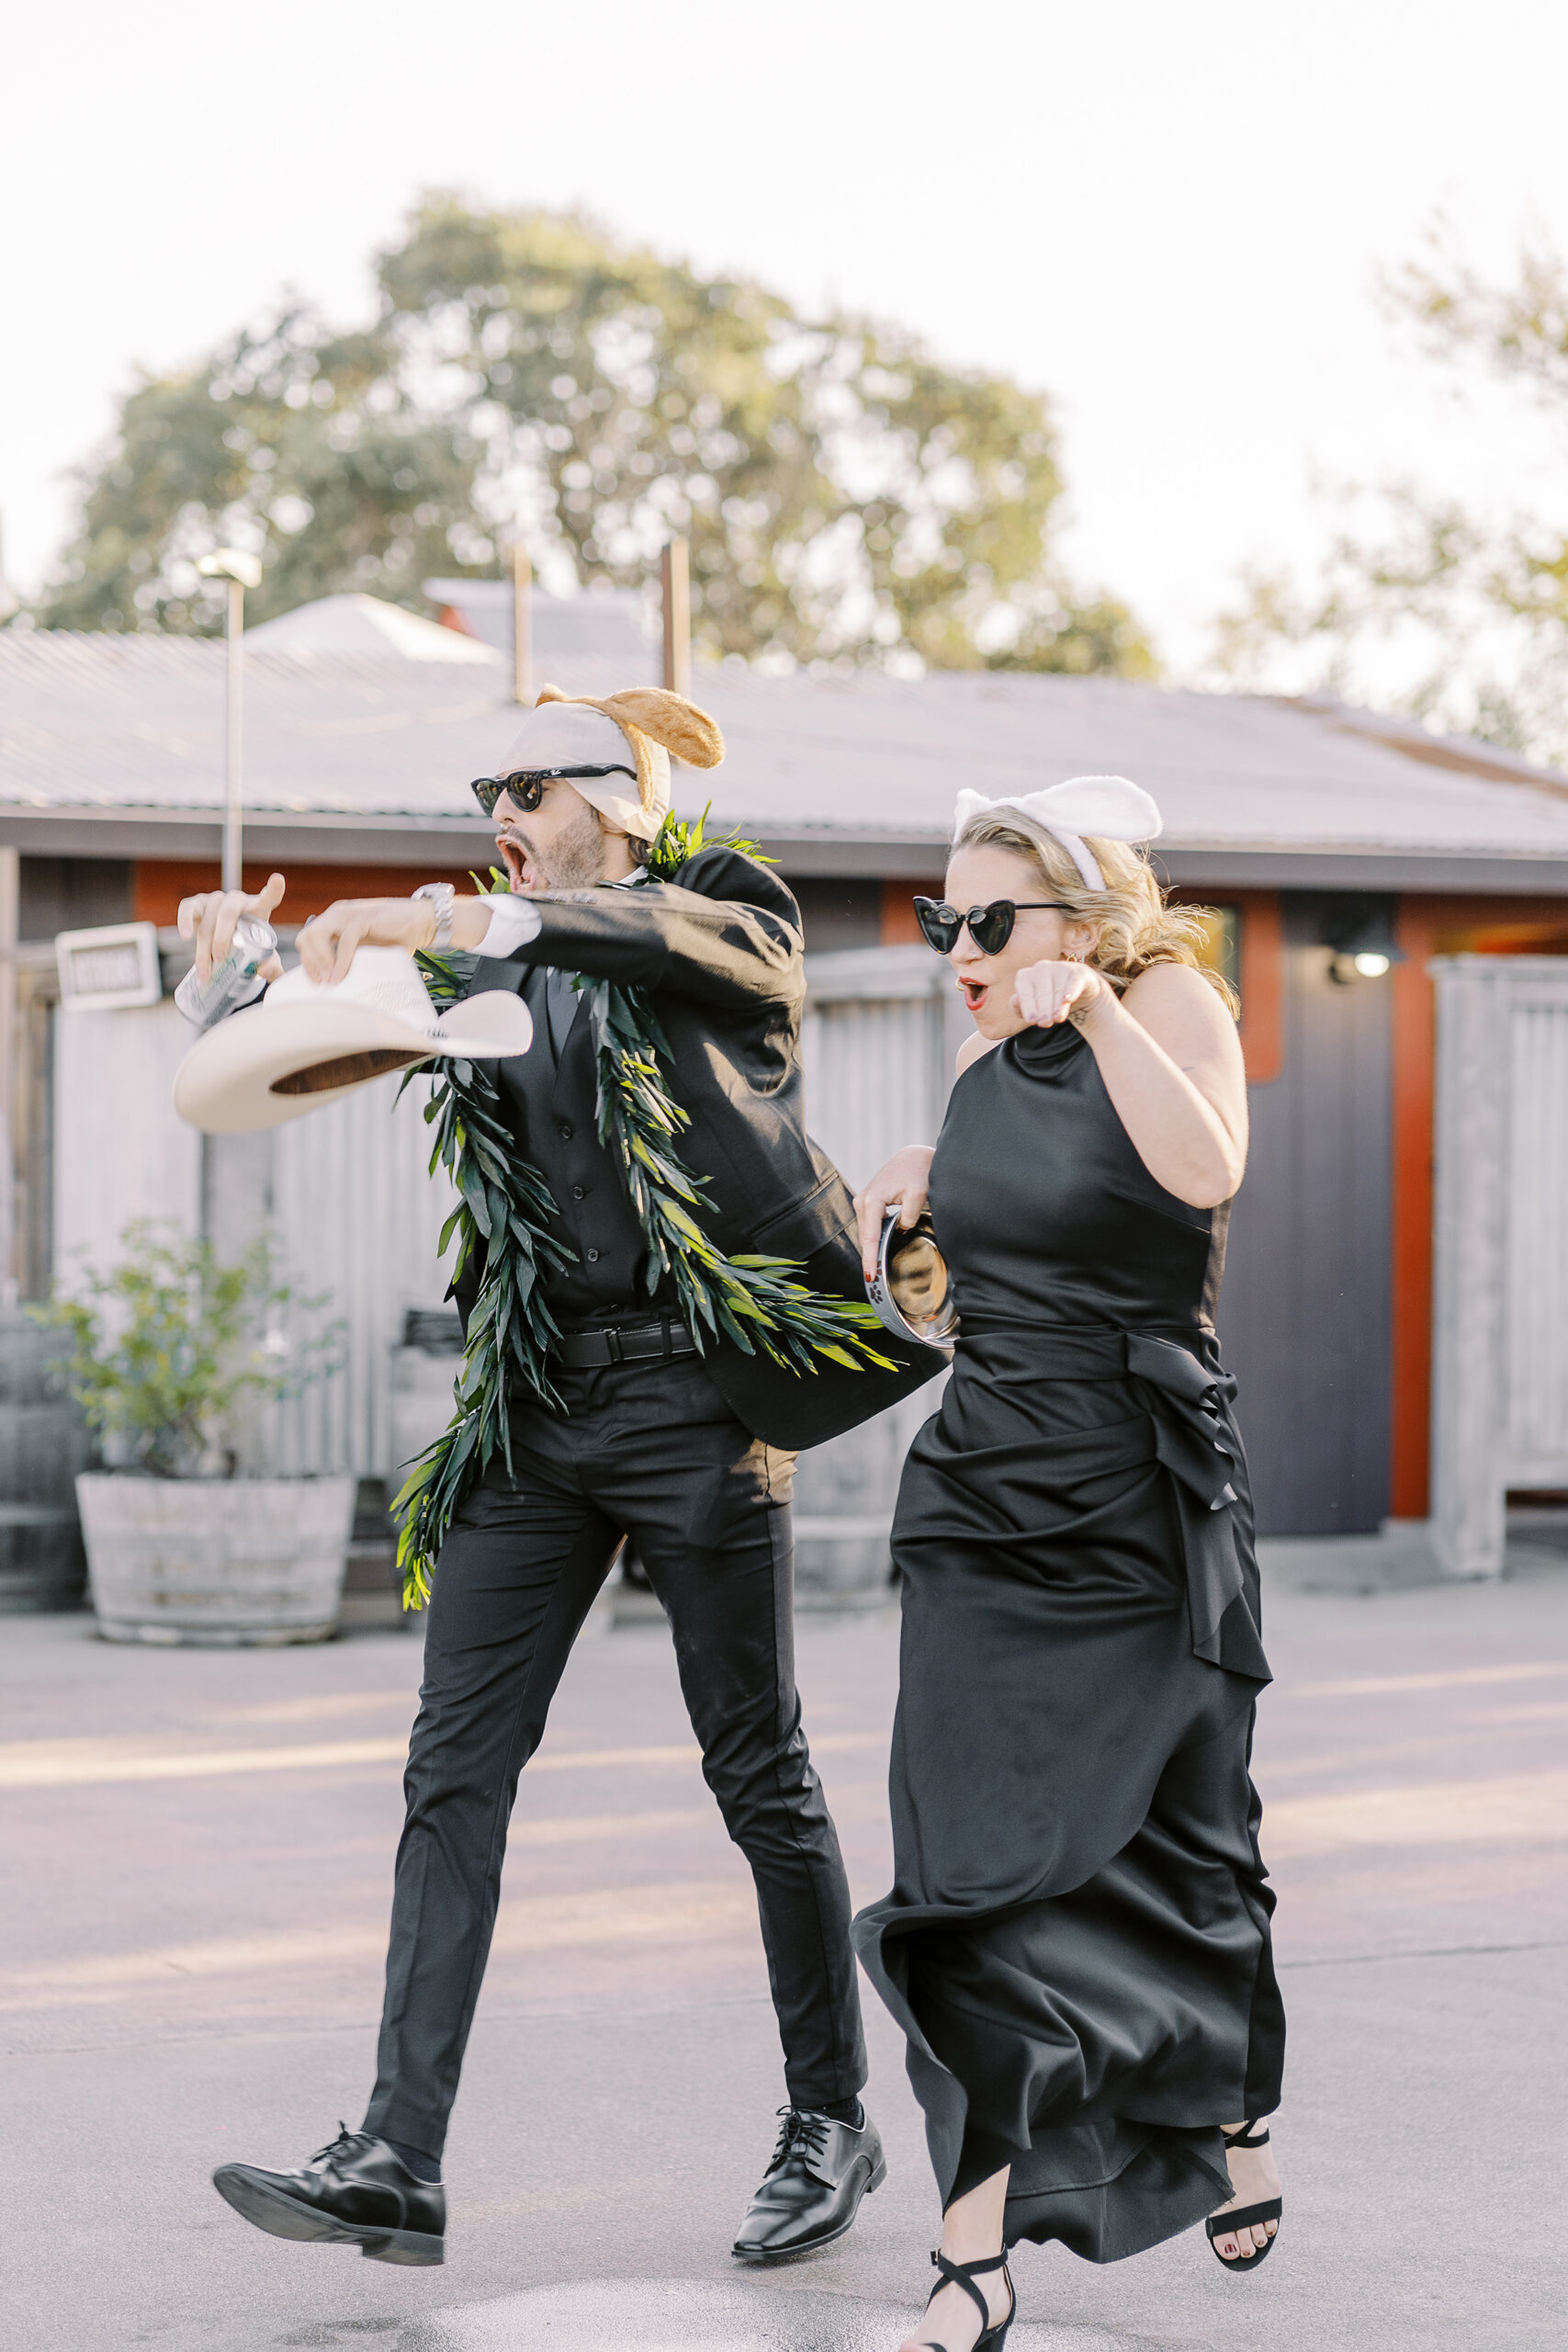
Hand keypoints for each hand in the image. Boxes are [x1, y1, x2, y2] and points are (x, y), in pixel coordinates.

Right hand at [177, 872, 286, 982]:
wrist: (224, 944)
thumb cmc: (246, 946)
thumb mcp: (262, 958)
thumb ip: (271, 966)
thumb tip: (264, 971)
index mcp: (258, 909)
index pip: (268, 898)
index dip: (273, 890)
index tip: (277, 881)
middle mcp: (236, 900)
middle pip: (228, 914)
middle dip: (222, 938)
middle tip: (219, 959)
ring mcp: (215, 900)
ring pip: (207, 921)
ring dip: (204, 948)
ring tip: (205, 971)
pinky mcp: (196, 903)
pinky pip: (187, 909)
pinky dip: (184, 922)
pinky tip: (185, 936)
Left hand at [296, 897, 439, 985]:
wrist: (422, 922)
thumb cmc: (397, 937)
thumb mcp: (367, 950)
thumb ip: (350, 958)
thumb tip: (337, 983)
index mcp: (336, 920)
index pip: (307, 939)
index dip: (308, 962)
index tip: (316, 983)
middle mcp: (337, 914)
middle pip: (306, 936)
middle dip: (309, 962)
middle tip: (320, 984)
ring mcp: (348, 914)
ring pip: (317, 935)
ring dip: (319, 962)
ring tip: (329, 982)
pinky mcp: (361, 919)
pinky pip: (343, 942)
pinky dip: (340, 963)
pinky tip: (341, 977)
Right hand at [854, 1146, 935, 1281]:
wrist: (914, 1157)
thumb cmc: (918, 1172)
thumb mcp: (918, 1195)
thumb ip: (908, 1217)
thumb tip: (901, 1230)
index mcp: (872, 1201)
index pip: (870, 1237)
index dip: (871, 1259)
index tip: (871, 1276)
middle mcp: (862, 1201)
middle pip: (865, 1238)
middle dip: (870, 1258)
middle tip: (875, 1281)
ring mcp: (862, 1200)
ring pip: (866, 1232)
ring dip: (871, 1248)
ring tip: (877, 1269)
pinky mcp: (867, 1201)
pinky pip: (869, 1225)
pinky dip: (873, 1238)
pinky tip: (880, 1250)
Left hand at [1011, 958, 1106, 1028]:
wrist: (1079, 994)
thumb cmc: (1049, 1002)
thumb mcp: (1033, 1008)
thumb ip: (1019, 1007)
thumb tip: (1015, 1000)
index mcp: (1026, 976)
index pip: (1025, 992)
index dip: (1028, 1006)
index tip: (1032, 1021)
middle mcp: (1041, 968)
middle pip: (1042, 992)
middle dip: (1043, 1009)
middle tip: (1046, 1023)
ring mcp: (1060, 967)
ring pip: (1057, 989)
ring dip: (1056, 1006)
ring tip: (1058, 1018)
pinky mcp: (1079, 971)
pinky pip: (1073, 981)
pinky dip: (1070, 990)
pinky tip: (1067, 999)